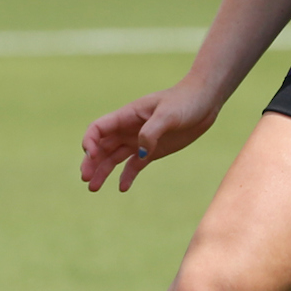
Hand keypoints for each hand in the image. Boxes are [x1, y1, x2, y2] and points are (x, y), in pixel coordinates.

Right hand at [81, 81, 222, 193]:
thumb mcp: (168, 114)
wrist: (204, 102)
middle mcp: (128, 128)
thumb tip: (140, 153)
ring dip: (103, 172)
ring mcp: (139, 140)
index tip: (92, 156)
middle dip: (91, 162)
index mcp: (127, 115)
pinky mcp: (152, 150)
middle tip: (85, 179)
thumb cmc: (185, 101)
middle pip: (102, 146)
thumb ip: (152, 132)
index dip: (90, 142)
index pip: (99, 128)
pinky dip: (127, 176)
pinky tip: (122, 188)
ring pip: (114, 158)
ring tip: (93, 188)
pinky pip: (133, 165)